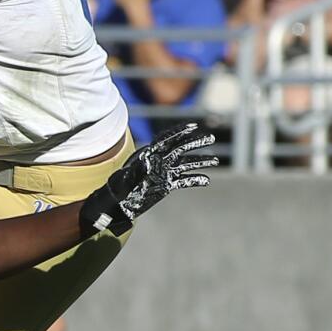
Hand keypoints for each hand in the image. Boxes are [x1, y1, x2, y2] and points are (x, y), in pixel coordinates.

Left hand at [81, 123, 217, 235]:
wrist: (116, 203)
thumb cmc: (118, 188)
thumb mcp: (126, 178)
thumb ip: (137, 170)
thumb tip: (148, 161)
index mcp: (148, 155)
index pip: (165, 140)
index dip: (179, 132)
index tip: (193, 126)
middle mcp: (158, 162)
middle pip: (179, 149)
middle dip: (194, 144)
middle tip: (211, 138)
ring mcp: (163, 173)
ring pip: (184, 164)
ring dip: (199, 161)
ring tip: (214, 160)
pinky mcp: (165, 184)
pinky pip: (183, 180)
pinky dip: (194, 179)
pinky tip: (206, 180)